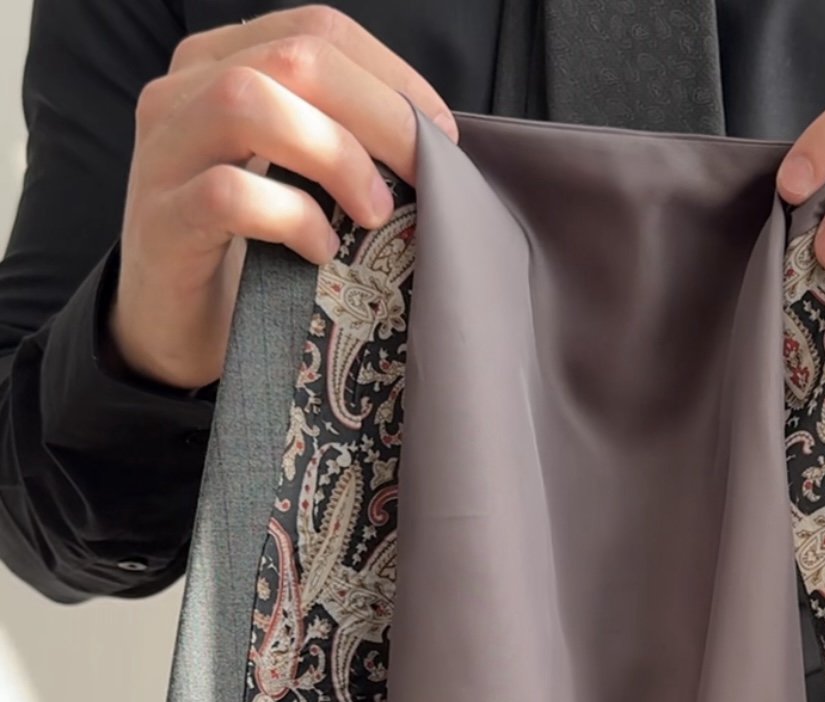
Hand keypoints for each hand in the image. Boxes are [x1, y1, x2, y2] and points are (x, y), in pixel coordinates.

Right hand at [109, 5, 456, 391]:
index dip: (389, 75)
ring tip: (375, 212)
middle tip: (424, 173)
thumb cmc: (251, 248)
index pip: (314, 29)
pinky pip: (230, 195)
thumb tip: (430, 139)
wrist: (176, 326)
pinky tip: (322, 250)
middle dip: (376, 114)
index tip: (440, 134)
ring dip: (334, 155)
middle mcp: (181, 91)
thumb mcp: (294, 175)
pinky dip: (292, 218)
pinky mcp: (162, 221)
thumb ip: (334, 136)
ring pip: (248, 103)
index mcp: (220, 62)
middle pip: (292, 58)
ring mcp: (163, 153)